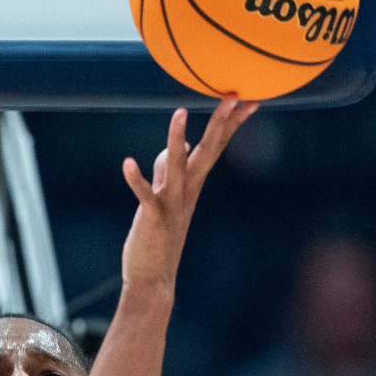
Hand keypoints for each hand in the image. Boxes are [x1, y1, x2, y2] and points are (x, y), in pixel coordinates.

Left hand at [120, 98, 257, 288]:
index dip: (230, 124)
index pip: (214, 148)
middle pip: (207, 152)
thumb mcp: (164, 200)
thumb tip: (172, 148)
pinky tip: (127, 163)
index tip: (248, 98)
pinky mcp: (153, 219)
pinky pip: (145, 195)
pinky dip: (136, 180)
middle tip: (234, 96)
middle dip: (220, 124)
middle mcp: (187, 192)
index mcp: (192, 186)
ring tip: (180, 112)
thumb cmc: (159, 239)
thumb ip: (166, 172)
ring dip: (178, 139)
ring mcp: (171, 205)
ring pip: (177, 166)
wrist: (154, 279)